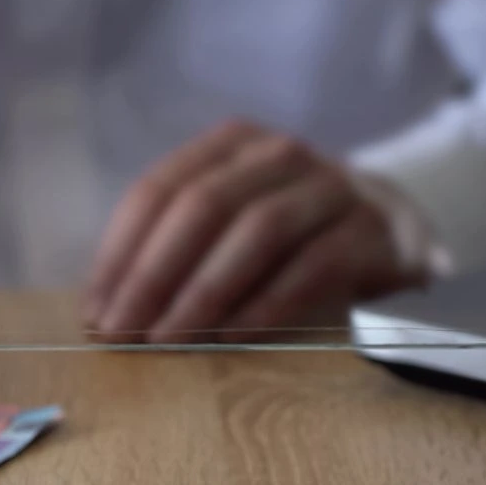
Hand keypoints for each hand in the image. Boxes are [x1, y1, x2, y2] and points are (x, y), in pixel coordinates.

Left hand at [84, 122, 419, 342]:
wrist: (391, 225)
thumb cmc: (287, 233)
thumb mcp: (227, 224)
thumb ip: (173, 248)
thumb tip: (103, 308)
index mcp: (228, 145)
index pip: (158, 190)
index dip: (120, 253)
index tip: (94, 311)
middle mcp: (277, 155)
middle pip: (202, 207)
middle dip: (153, 275)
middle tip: (123, 333)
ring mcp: (328, 186)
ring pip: (257, 231)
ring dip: (203, 291)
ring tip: (168, 339)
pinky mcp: (369, 228)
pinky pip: (311, 266)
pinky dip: (265, 304)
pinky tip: (230, 337)